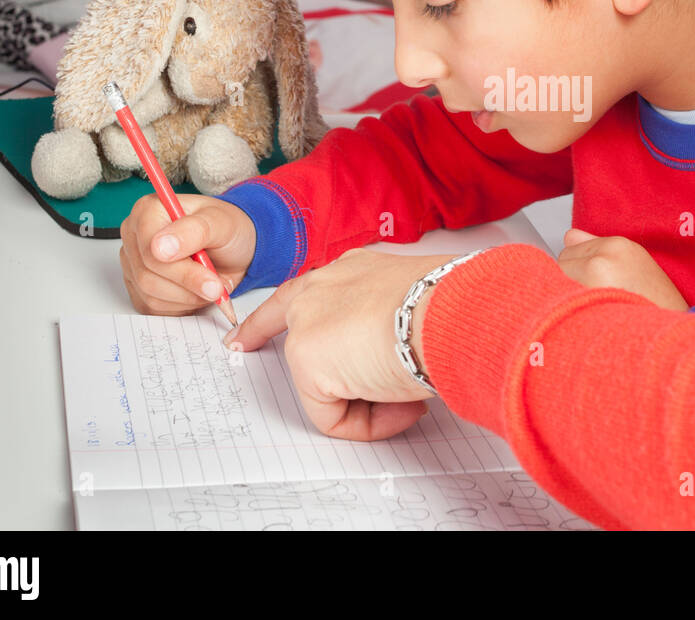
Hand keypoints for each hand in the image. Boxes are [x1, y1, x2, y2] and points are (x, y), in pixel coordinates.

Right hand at [119, 193, 256, 315]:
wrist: (232, 248)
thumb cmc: (226, 230)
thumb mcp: (222, 223)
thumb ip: (194, 231)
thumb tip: (160, 247)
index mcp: (148, 211)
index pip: (150, 251)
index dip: (182, 271)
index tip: (211, 283)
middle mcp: (135, 236)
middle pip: (148, 276)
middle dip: (189, 286)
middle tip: (217, 287)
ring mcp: (132, 262)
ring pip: (149, 295)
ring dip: (187, 297)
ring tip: (208, 285)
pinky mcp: (137, 286)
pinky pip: (151, 306)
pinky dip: (180, 306)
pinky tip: (195, 291)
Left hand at [227, 248, 459, 440]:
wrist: (452, 313)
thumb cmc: (454, 307)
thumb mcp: (422, 309)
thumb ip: (396, 328)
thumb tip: (403, 361)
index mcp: (360, 270)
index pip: (315, 288)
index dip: (285, 309)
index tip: (254, 324)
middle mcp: (327, 285)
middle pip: (280, 313)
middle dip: (258, 333)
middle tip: (240, 344)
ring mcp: (310, 321)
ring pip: (322, 381)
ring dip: (366, 401)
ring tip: (408, 396)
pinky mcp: (307, 360)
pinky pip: (333, 416)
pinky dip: (370, 423)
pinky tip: (401, 405)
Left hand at [557, 229, 688, 310]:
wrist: (670, 340)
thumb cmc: (656, 308)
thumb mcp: (633, 267)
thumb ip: (595, 248)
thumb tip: (569, 236)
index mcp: (619, 245)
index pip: (572, 246)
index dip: (580, 270)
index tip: (596, 284)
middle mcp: (606, 254)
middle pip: (562, 261)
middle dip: (572, 280)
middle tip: (600, 300)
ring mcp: (596, 274)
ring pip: (558, 280)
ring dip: (568, 295)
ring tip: (597, 310)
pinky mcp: (587, 296)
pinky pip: (559, 297)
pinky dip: (566, 309)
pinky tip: (591, 319)